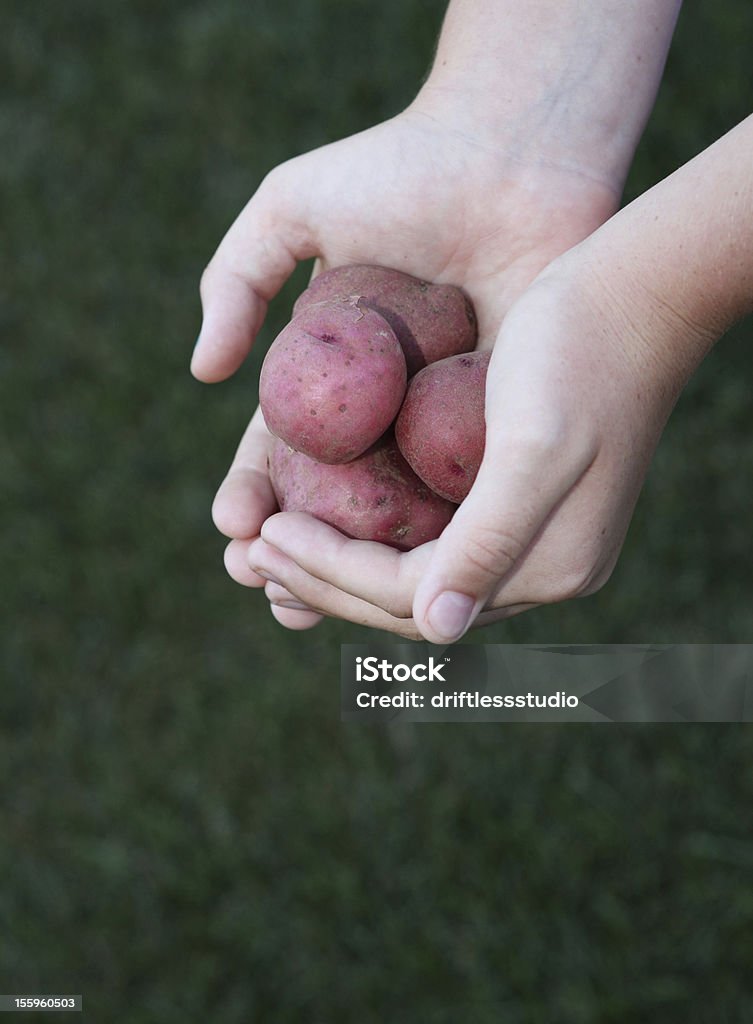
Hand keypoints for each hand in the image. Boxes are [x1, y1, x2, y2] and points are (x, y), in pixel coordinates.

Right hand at [197, 106, 620, 630]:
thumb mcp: (293, 207)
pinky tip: (395, 586)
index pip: (280, 451)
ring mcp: (438, 428)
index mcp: (330, 372)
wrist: (511, 156)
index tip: (234, 525)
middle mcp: (381, 411)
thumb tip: (203, 372)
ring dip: (342, 570)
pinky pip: (454, 503)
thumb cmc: (402, 170)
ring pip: (384, 521)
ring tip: (302, 601)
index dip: (253, 492)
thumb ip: (236, 277)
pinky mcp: (496, 433)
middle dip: (287, 548)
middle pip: (326, 500)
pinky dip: (422, 551)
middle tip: (257, 577)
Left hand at [249, 241, 711, 639]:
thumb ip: (489, 541)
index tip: (264, 537)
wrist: (636, 297)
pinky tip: (330, 512)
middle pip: (409, 599)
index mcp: (547, 568)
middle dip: (325, 580)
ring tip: (271, 543)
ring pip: (415, 575)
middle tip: (251, 554)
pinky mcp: (516, 501)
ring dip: (341, 565)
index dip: (332, 574)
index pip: (412, 597)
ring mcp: (530, 538)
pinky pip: (431, 538)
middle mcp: (539, 567)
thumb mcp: (536, 446)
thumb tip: (436, 627)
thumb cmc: (582, 355)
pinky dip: (374, 533)